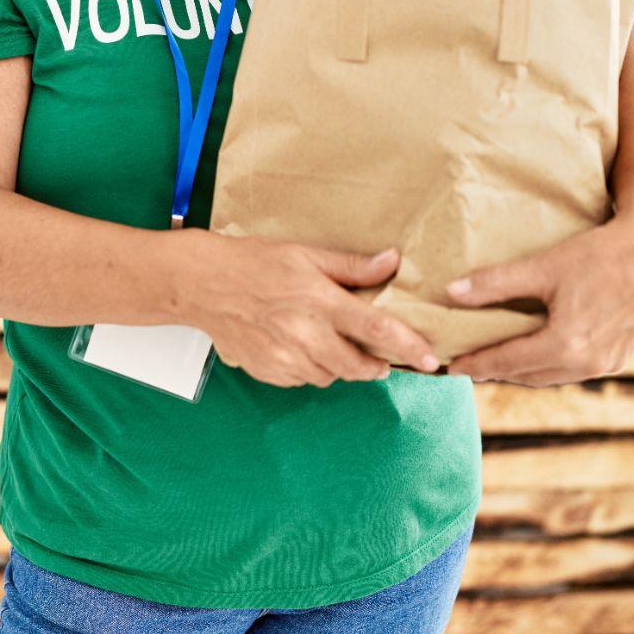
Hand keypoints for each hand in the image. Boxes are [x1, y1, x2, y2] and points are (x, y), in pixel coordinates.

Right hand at [186, 234, 439, 387]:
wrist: (202, 285)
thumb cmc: (253, 262)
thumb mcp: (306, 254)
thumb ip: (351, 266)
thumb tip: (391, 262)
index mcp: (320, 302)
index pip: (377, 331)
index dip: (410, 347)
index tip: (432, 359)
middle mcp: (306, 335)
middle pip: (360, 366)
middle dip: (376, 365)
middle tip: (380, 357)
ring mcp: (286, 359)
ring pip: (332, 376)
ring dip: (340, 365)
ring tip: (327, 340)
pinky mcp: (270, 372)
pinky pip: (304, 379)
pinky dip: (310, 368)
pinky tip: (298, 345)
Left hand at [446, 205, 633, 384]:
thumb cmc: (600, 253)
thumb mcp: (544, 265)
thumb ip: (495, 283)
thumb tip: (450, 293)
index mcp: (566, 343)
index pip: (507, 361)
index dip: (476, 364)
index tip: (450, 367)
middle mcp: (587, 363)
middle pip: (527, 374)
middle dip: (495, 370)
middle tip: (467, 364)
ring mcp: (606, 364)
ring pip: (551, 377)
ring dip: (522, 371)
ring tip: (495, 362)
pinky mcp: (619, 359)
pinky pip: (572, 371)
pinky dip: (548, 367)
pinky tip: (535, 355)